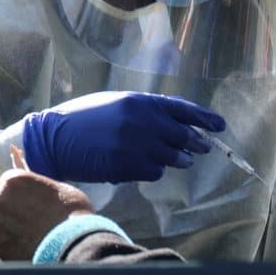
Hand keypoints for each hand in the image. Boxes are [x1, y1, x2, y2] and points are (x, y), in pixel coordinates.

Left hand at [0, 169, 94, 259]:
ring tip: (18, 235)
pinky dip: (8, 246)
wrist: (74, 244)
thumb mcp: (60, 190)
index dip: (14, 191)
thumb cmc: (73, 213)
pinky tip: (24, 247)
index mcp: (14, 181)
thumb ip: (40, 189)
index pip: (4, 181)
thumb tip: (38, 194)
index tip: (23, 198)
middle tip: (6, 213)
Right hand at [21, 91, 225, 182]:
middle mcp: (142, 122)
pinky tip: (144, 166)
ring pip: (171, 158)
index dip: (204, 118)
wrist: (55, 137)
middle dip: (196, 143)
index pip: (183, 109)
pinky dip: (153, 171)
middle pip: (183, 136)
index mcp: (141, 102)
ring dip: (177, 160)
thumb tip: (179, 123)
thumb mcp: (118, 103)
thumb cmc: (87, 118)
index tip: (220, 126)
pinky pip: (153, 172)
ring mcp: (134, 146)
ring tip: (181, 160)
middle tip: (203, 148)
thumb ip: (147, 111)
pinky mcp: (126, 166)